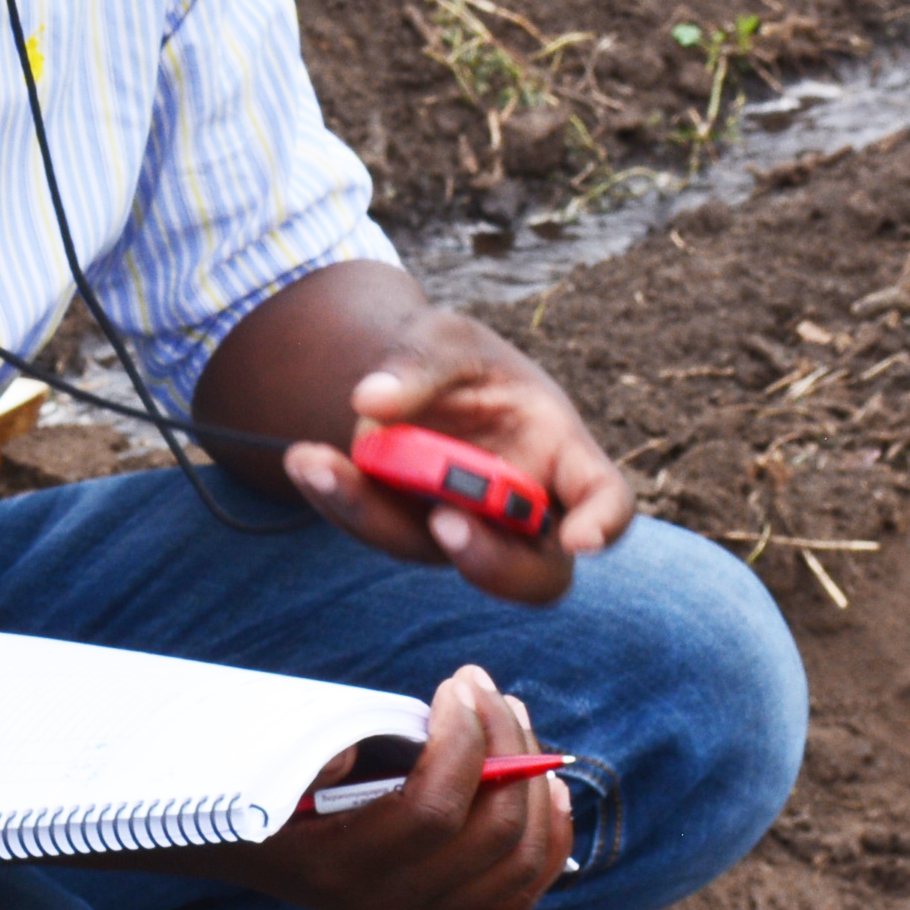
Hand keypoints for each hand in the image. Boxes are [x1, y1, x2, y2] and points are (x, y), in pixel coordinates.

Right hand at [235, 666, 569, 909]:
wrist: (235, 837)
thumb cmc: (251, 779)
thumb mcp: (261, 761)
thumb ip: (309, 755)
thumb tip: (360, 753)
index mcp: (337, 863)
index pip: (433, 813)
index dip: (463, 742)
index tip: (455, 685)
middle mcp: (386, 899)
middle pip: (491, 834)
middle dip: (505, 745)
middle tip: (485, 687)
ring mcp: (419, 907)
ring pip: (519, 863)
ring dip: (532, 780)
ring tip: (511, 714)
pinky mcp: (441, 902)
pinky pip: (520, 887)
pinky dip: (549, 834)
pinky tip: (548, 783)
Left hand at [273, 308, 636, 605]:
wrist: (407, 376)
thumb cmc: (457, 359)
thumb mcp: (447, 338)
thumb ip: (422, 361)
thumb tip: (372, 401)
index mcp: (560, 453)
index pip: (604, 499)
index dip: (603, 524)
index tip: (581, 539)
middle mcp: (521, 508)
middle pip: (533, 571)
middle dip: (492, 561)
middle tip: (445, 522)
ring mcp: (466, 528)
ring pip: (439, 553)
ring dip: (380, 518)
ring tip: (322, 464)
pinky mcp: (408, 529)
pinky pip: (379, 529)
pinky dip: (339, 497)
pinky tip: (306, 460)